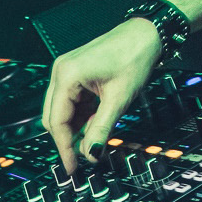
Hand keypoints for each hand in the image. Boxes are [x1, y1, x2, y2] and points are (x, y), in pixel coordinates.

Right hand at [42, 18, 161, 172]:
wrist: (147, 34)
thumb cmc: (134, 57)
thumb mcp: (119, 99)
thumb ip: (102, 129)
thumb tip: (91, 153)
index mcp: (66, 76)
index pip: (57, 121)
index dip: (64, 147)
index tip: (72, 167)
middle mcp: (61, 72)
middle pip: (54, 116)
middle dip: (68, 138)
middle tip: (84, 157)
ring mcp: (67, 71)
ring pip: (63, 110)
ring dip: (77, 127)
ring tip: (94, 141)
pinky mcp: (77, 73)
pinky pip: (73, 101)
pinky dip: (83, 115)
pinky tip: (96, 124)